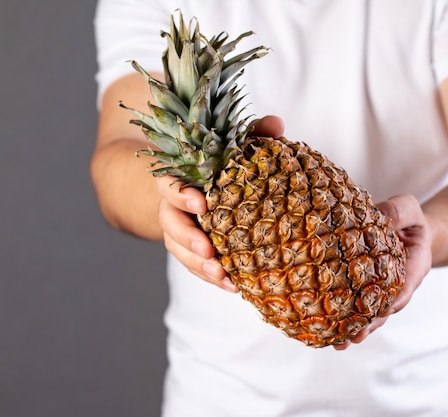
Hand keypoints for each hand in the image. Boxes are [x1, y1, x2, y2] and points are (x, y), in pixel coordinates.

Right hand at [157, 115, 284, 290]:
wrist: (206, 183)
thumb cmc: (223, 162)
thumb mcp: (236, 145)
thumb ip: (253, 133)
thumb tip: (277, 124)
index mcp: (180, 176)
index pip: (169, 184)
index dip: (180, 194)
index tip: (201, 204)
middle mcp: (175, 205)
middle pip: (169, 223)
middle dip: (187, 239)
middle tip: (209, 251)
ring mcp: (182, 228)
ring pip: (178, 249)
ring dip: (198, 266)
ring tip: (222, 277)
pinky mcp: (193, 248)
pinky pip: (196, 264)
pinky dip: (212, 276)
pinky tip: (234, 286)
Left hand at [334, 193, 432, 349]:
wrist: (406, 229)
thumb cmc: (409, 219)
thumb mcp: (410, 208)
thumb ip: (399, 210)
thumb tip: (378, 213)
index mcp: (413, 267)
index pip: (405, 287)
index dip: (393, 300)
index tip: (383, 310)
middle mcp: (398, 285)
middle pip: (386, 309)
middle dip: (371, 323)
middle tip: (355, 335)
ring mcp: (381, 292)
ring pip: (370, 314)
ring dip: (356, 329)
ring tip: (340, 343)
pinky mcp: (365, 291)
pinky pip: (356, 306)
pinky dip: (344, 320)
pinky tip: (329, 332)